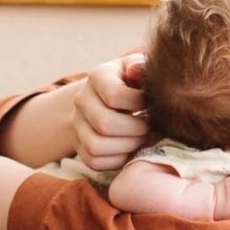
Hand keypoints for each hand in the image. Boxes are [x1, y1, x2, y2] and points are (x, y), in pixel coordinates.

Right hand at [71, 54, 149, 170]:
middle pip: (104, 124)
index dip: (139, 104)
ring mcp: (77, 124)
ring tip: (142, 139)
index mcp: (97, 76)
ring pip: (95, 146)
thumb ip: (141, 67)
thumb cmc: (134, 82)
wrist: (112, 98)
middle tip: (150, 128)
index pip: (113, 95)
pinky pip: (94, 162)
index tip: (152, 105)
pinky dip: (116, 161)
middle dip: (135, 130)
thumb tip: (136, 70)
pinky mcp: (79, 146)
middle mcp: (81, 100)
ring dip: (126, 147)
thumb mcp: (139, 69)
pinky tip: (130, 150)